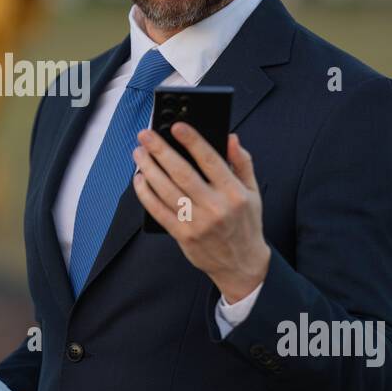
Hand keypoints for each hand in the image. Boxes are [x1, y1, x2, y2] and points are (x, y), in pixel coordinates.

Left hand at [132, 124, 270, 302]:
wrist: (241, 264)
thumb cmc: (246, 223)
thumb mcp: (253, 192)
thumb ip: (242, 162)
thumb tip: (230, 137)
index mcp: (234, 193)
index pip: (211, 160)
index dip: (192, 141)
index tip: (176, 126)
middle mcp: (215, 207)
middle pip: (182, 173)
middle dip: (160, 151)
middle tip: (145, 135)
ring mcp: (197, 223)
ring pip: (166, 190)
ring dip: (148, 169)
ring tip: (139, 154)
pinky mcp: (183, 236)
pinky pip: (159, 211)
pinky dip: (146, 194)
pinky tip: (139, 179)